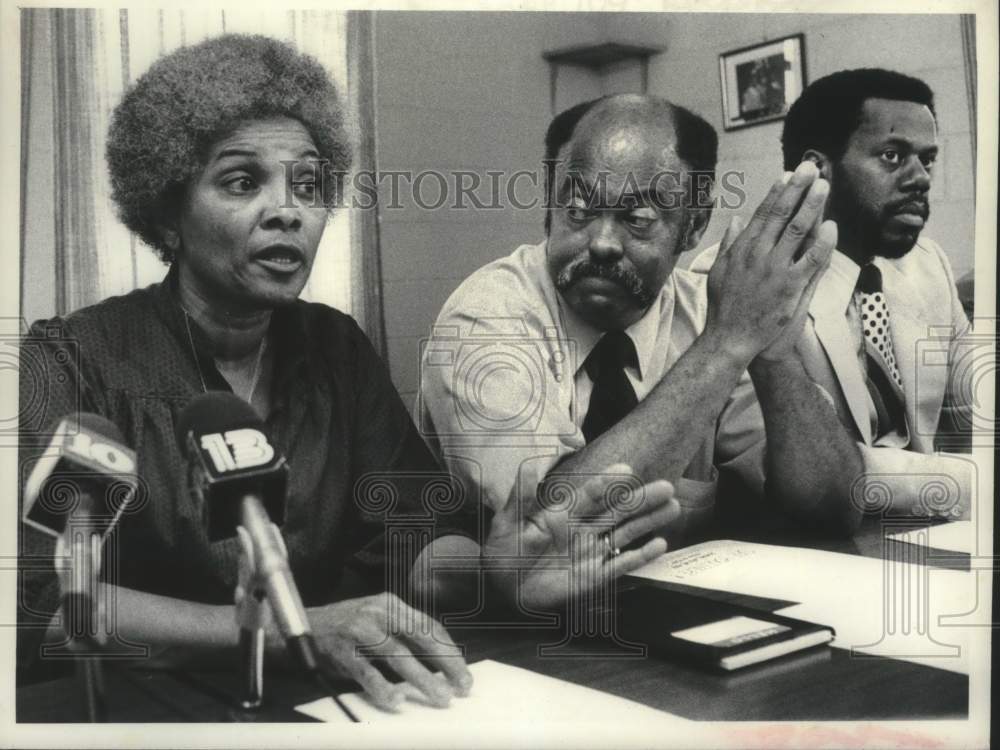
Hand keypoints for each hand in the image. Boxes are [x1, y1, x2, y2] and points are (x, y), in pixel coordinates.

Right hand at [306, 593, 472, 709]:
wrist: (299, 627)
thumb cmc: (344, 628)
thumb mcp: (376, 621)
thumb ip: (403, 635)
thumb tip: (439, 662)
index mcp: (390, 604)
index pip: (428, 626)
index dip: (449, 650)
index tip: (462, 671)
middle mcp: (377, 612)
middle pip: (420, 637)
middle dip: (445, 663)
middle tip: (461, 686)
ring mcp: (359, 630)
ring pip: (398, 655)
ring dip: (422, 678)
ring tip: (439, 696)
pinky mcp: (341, 650)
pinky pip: (367, 672)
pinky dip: (382, 687)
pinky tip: (395, 700)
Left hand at [483, 463, 679, 608]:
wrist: (503, 587)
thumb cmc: (504, 550)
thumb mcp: (507, 521)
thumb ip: (520, 495)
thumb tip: (529, 463)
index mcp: (564, 513)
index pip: (591, 494)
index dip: (607, 482)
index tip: (625, 469)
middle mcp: (583, 529)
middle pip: (617, 510)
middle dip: (641, 499)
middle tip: (667, 487)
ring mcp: (591, 552)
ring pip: (625, 533)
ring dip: (649, 521)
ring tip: (673, 508)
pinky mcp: (594, 577)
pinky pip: (620, 565)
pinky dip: (639, 557)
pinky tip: (659, 545)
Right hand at [706, 161, 837, 364]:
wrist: (729, 338)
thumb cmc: (722, 306)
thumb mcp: (718, 271)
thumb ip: (729, 244)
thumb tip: (735, 221)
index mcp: (742, 249)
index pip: (762, 213)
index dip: (777, 192)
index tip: (787, 174)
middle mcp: (758, 254)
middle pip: (782, 214)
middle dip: (797, 188)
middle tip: (810, 168)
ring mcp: (775, 270)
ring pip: (798, 230)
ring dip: (812, 205)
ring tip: (823, 185)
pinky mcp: (790, 287)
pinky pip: (812, 260)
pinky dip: (823, 242)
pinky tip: (832, 225)